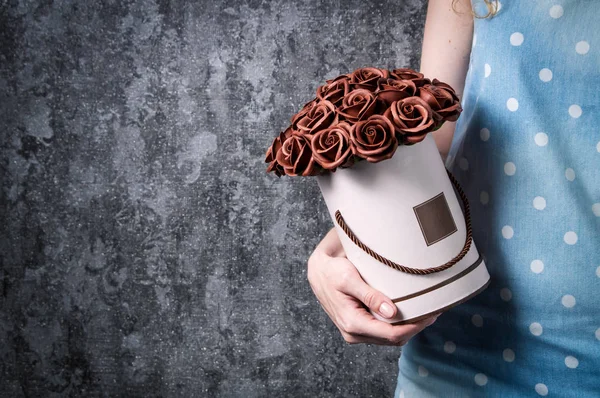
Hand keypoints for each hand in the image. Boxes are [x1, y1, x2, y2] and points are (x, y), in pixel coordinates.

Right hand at [307, 228, 437, 344]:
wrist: (317, 271)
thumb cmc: (332, 270)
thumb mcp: (349, 278)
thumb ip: (370, 295)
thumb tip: (392, 312)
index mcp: (352, 323)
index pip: (392, 334)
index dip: (415, 327)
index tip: (431, 313)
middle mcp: (353, 333)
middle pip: (394, 339)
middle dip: (416, 327)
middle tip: (435, 310)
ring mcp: (356, 333)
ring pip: (390, 338)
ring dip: (409, 327)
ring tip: (426, 311)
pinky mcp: (359, 327)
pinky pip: (383, 332)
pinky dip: (399, 325)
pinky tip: (410, 312)